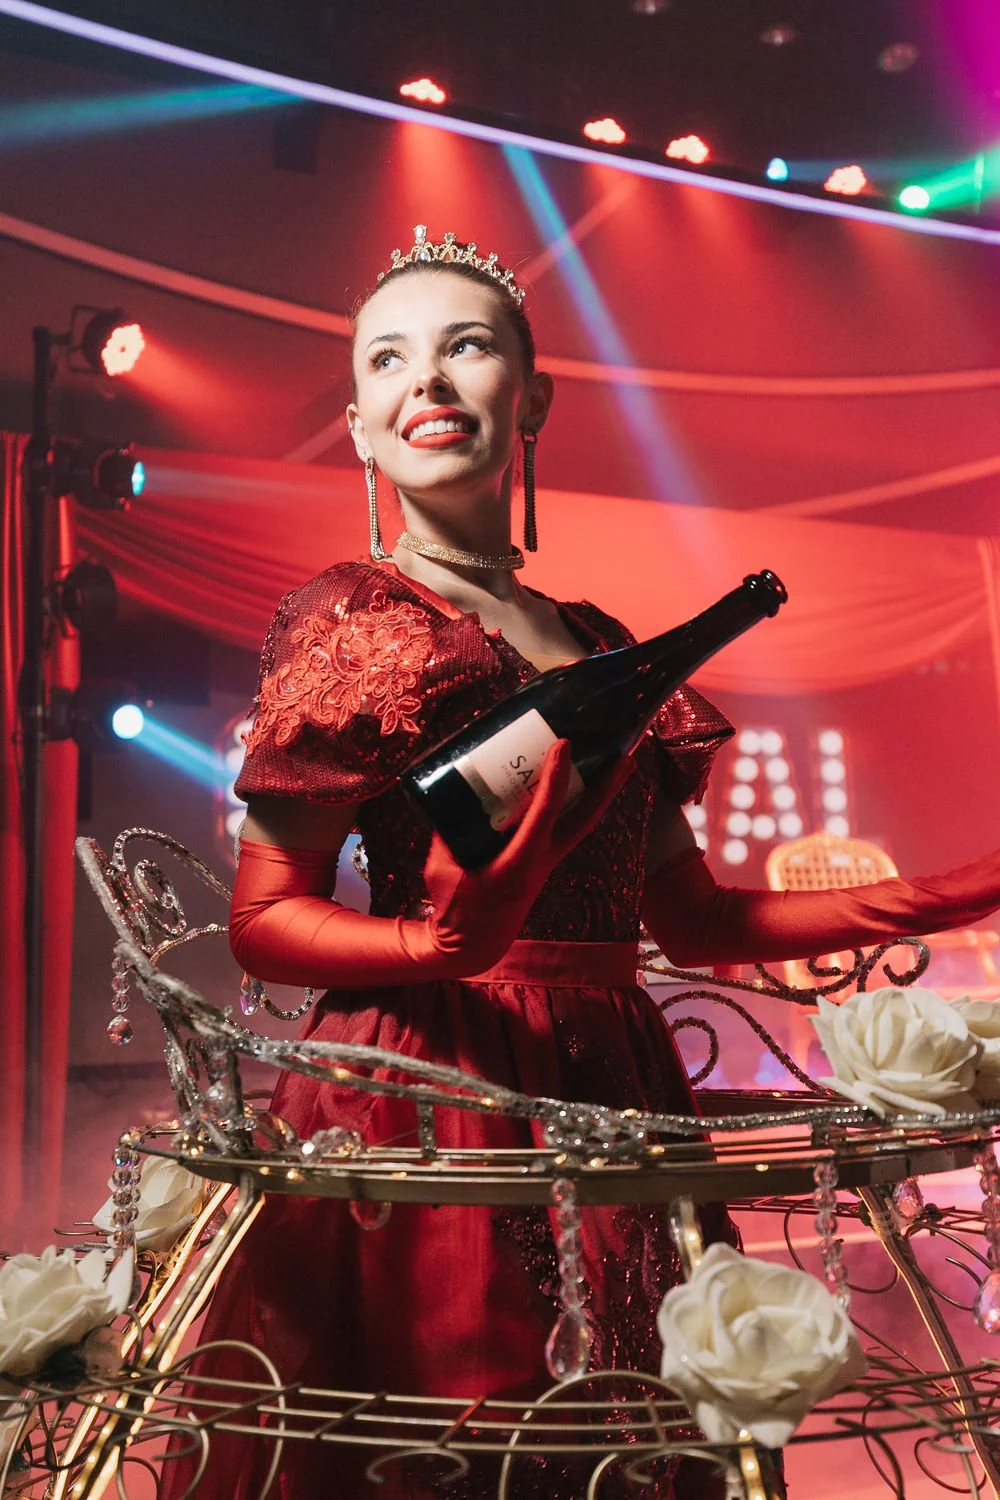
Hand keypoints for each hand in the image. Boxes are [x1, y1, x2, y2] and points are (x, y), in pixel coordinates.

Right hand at [422, 741, 633, 973]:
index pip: (543, 814)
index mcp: (516, 862)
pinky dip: (580, 806)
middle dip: (606, 789)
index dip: (554, 778)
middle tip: (627, 758)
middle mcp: (540, 861)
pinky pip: (567, 829)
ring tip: (621, 766)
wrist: (474, 946)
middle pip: (583, 820)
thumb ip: (447, 833)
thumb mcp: (441, 868)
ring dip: (602, 796)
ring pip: (581, 824)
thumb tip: (453, 795)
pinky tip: (584, 788)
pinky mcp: (542, 864)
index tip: (562, 746)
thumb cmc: (455, 907)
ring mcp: (546, 864)